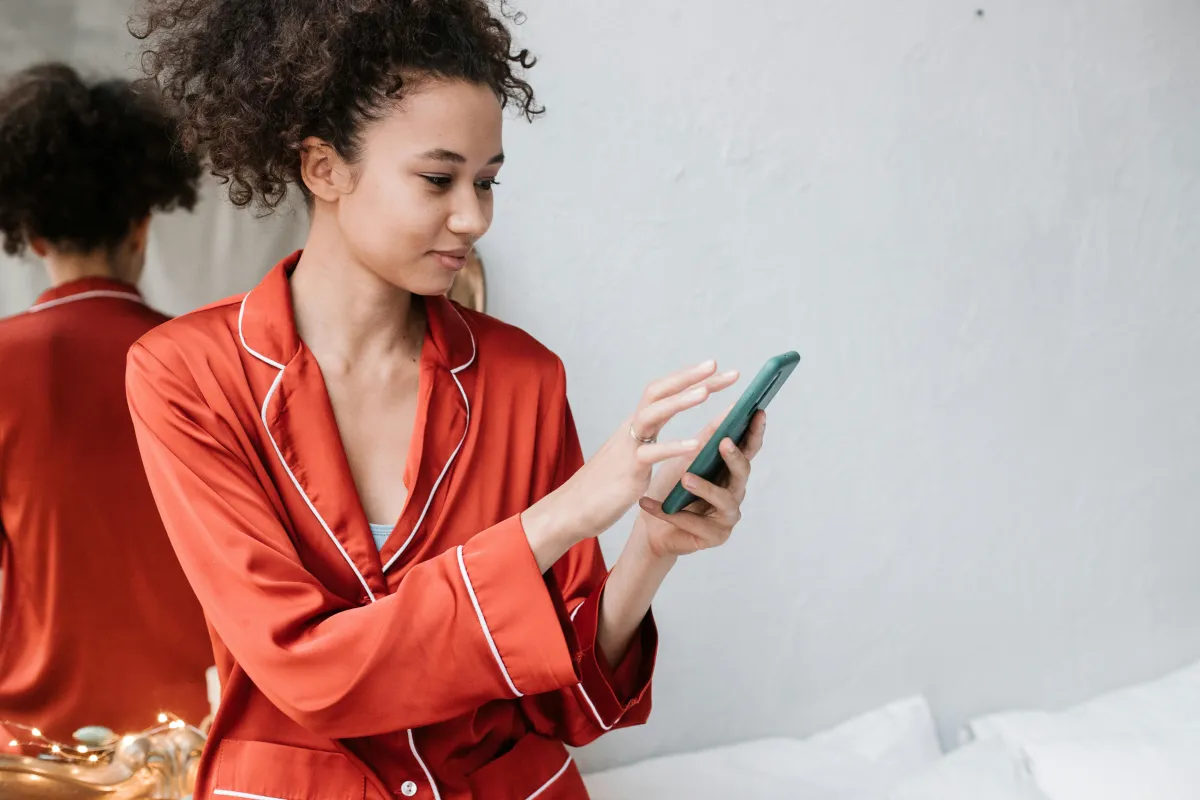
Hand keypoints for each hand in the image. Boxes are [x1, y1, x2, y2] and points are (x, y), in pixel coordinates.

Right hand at [522, 360, 737, 570]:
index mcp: (636, 425)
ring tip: (706, 392)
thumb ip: (651, 439)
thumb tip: (675, 430)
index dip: (688, 378)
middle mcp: (632, 429)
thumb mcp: (633, 454)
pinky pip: (651, 454)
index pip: (663, 391)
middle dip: (688, 377)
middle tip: (718, 366)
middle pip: (659, 392)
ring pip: (652, 415)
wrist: (574, 508)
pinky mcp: (628, 471)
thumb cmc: (606, 484)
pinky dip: (673, 447)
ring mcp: (629, 448)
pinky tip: (695, 445)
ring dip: (679, 401)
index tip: (715, 368)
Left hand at [636, 408, 766, 556]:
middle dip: (734, 457)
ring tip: (686, 479)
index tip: (758, 411)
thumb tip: (728, 408)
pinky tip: (647, 502)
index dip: (755, 432)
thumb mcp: (687, 459)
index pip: (749, 449)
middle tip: (724, 442)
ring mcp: (727, 516)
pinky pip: (692, 523)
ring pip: (722, 500)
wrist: (654, 528)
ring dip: (704, 488)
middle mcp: (735, 493)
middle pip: (742, 473)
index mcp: (731, 471)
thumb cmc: (673, 490)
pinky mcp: (714, 537)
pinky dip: (668, 512)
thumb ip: (707, 439)